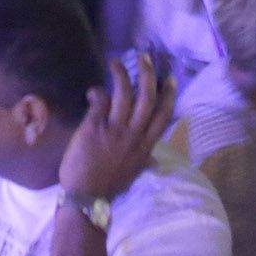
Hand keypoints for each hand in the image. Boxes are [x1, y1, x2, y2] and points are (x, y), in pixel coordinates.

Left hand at [59, 56, 174, 201]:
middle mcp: (133, 136)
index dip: (168, 95)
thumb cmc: (108, 185)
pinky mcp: (94, 128)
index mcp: (145, 146)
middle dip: (147, 75)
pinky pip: (100, 102)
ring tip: (116, 62)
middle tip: (144, 58)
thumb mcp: (134, 173)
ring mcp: (114, 131)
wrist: (86, 197)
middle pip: (146, 99)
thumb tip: (155, 160)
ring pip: (124, 95)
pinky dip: (97, 93)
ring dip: (121, 75)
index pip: (163, 116)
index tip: (169, 78)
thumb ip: (144, 161)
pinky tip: (93, 91)